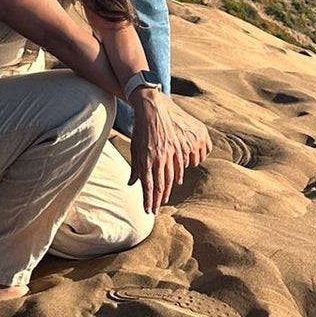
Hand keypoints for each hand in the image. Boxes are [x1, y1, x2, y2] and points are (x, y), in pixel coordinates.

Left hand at [128, 92, 209, 211]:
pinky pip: (184, 164)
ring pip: (173, 176)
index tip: (149, 211)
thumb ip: (135, 167)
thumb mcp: (135, 147)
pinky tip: (176, 180)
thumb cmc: (141, 127)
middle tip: (156, 208)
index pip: (148, 186)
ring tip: (164, 197)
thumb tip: (132, 184)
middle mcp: (160, 156)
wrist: (152, 105)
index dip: (148, 201)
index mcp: (147, 157)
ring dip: (168, 189)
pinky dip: (180, 174)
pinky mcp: (182, 144)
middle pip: (161, 184)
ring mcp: (173, 150)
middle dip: (158, 199)